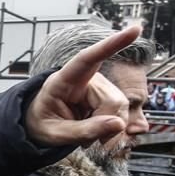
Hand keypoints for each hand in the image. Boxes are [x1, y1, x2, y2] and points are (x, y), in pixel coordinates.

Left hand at [26, 25, 140, 147]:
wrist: (39, 125)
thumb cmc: (41, 123)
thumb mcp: (55, 134)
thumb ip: (83, 131)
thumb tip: (118, 125)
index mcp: (63, 80)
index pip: (87, 58)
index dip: (112, 45)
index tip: (135, 29)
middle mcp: (85, 79)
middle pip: (113, 100)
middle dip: (108, 125)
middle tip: (97, 146)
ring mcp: (98, 87)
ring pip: (120, 107)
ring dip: (111, 129)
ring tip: (91, 141)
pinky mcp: (106, 97)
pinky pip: (120, 113)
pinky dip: (112, 129)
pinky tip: (98, 136)